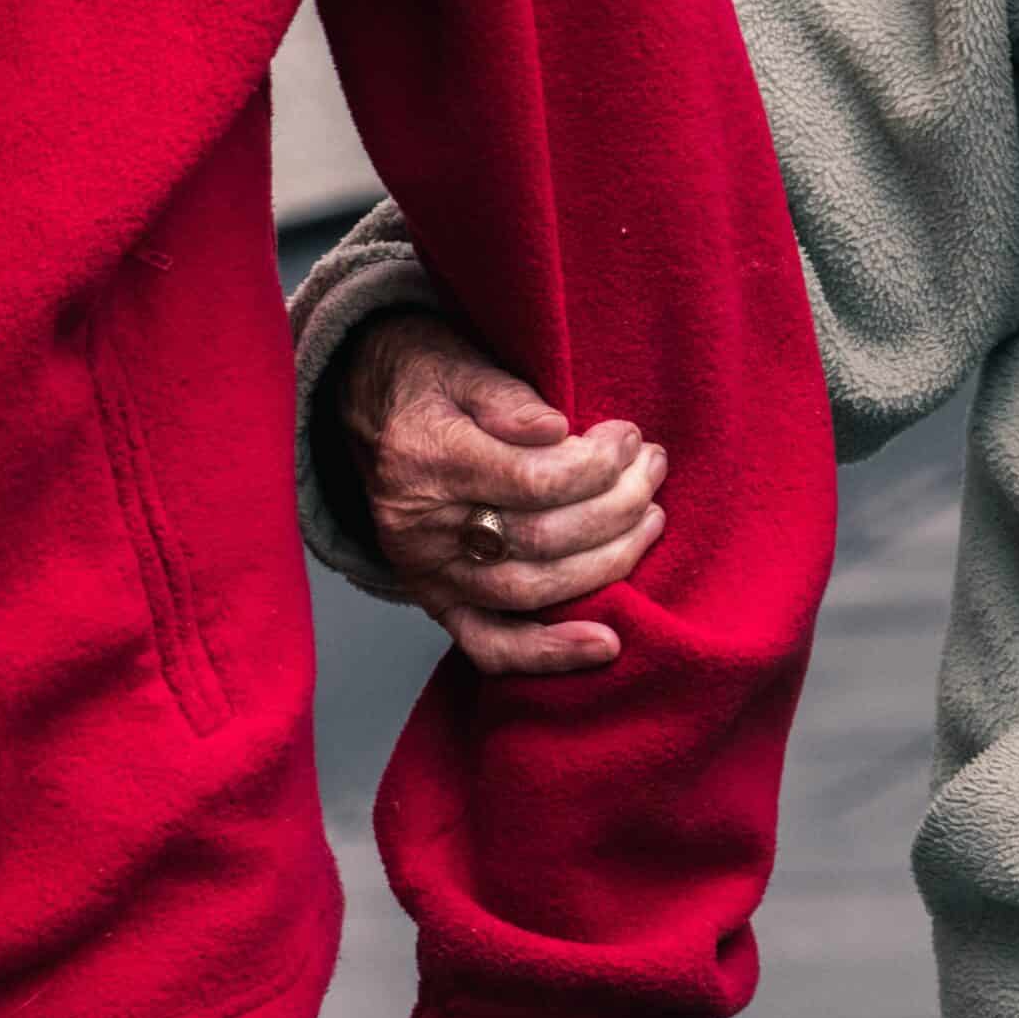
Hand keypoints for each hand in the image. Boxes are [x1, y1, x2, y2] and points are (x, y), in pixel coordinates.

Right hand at [337, 313, 668, 673]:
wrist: (367, 415)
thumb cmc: (425, 385)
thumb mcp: (459, 364)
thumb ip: (506, 397)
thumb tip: (555, 430)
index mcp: (426, 460)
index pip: (534, 481)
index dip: (597, 465)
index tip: (628, 439)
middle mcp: (423, 529)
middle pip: (543, 538)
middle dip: (616, 507)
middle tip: (650, 469)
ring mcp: (431, 575)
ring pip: (533, 590)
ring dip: (609, 561)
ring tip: (650, 519)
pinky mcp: (438, 604)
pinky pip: (492, 646)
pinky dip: (549, 653)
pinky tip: (606, 644)